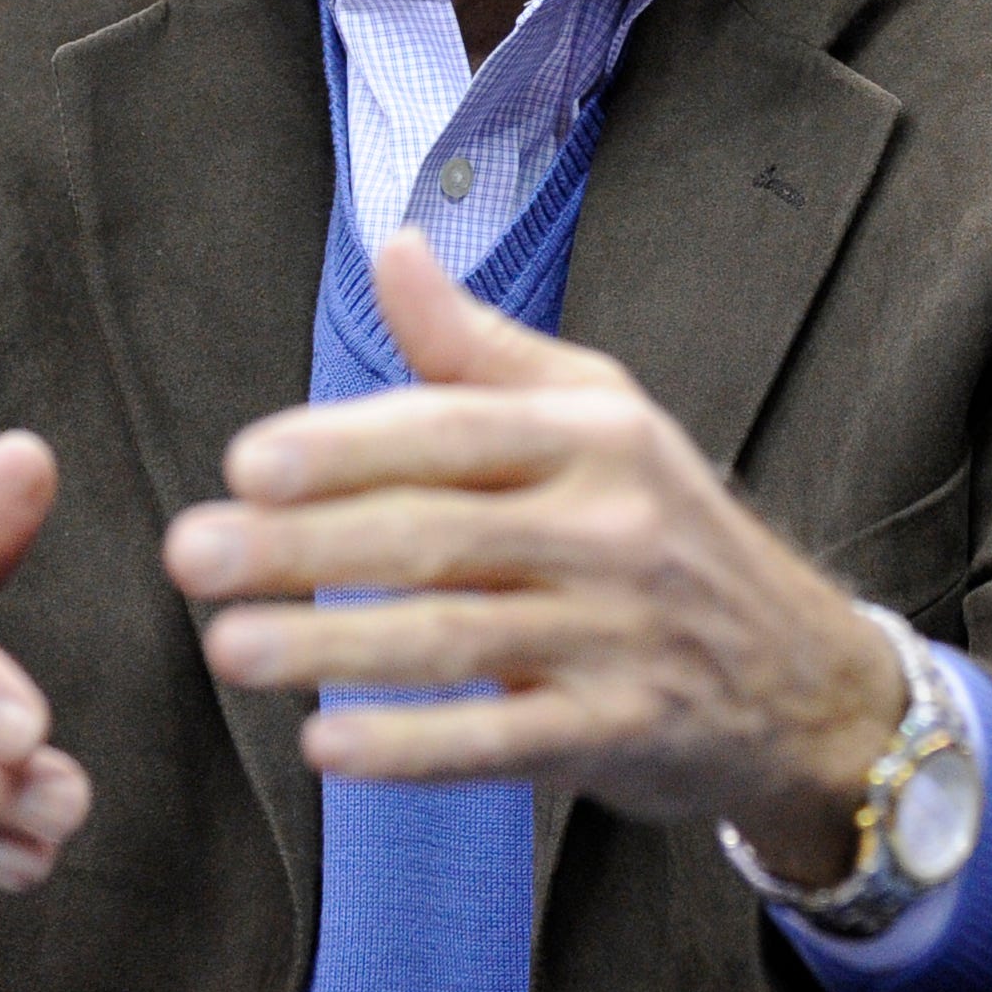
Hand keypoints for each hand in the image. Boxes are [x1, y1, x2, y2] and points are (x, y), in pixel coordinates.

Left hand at [163, 232, 904, 885]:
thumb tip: (393, 245)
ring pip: (458, 637)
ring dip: (335, 645)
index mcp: (599, 434)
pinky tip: (326, 745)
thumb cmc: (662, 524)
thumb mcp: (597, 414)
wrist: (799, 671)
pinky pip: (502, 740)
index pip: (458, 432)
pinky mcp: (619, 731)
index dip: (350, 448)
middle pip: (441, 533)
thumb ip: (477, 348)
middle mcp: (615, 525)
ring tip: (229, 649)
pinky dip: (412, 746)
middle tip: (192, 555)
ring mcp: (622, 633)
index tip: (247, 463)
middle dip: (306, 545)